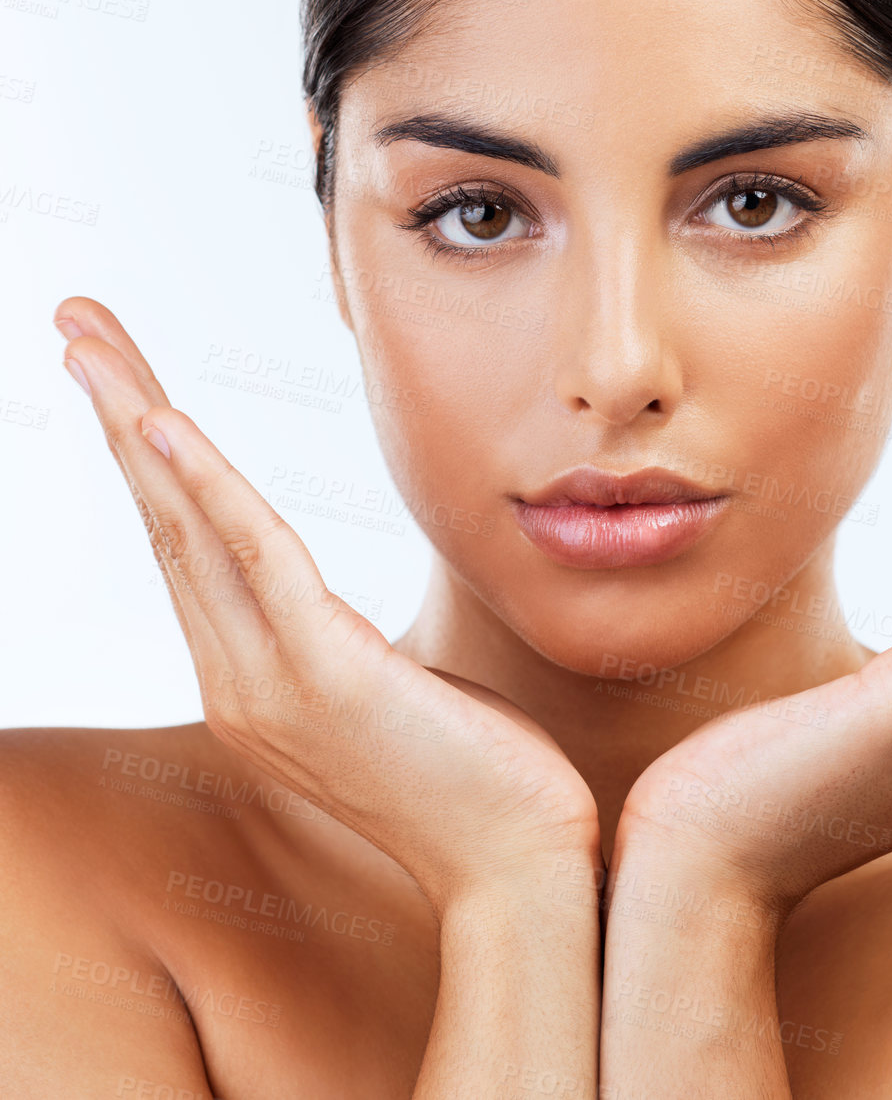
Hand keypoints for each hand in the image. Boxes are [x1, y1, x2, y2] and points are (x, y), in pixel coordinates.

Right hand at [53, 296, 599, 906]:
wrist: (520, 866)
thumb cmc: (471, 771)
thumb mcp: (387, 685)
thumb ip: (336, 639)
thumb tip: (332, 604)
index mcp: (252, 676)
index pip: (186, 540)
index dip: (148, 451)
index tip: (121, 374)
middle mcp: (238, 679)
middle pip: (163, 517)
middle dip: (118, 409)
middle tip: (74, 322)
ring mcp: (270, 683)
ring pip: (187, 524)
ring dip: (135, 420)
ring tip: (90, 342)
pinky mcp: (323, 677)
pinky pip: (252, 559)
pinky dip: (201, 485)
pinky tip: (159, 424)